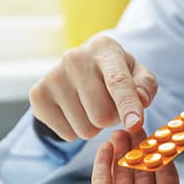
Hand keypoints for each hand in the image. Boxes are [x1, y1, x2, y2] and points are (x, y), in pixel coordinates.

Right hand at [29, 36, 157, 140]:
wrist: (78, 68)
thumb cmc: (115, 72)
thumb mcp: (137, 74)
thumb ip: (146, 87)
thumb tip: (140, 101)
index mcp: (104, 48)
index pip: (118, 81)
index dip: (127, 105)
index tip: (134, 124)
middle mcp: (75, 58)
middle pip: (102, 115)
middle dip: (112, 119)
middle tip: (110, 107)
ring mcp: (52, 76)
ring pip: (85, 129)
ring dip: (94, 127)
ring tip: (92, 108)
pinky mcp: (38, 95)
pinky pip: (67, 135)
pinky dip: (76, 131)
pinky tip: (75, 112)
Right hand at [77, 129, 183, 183]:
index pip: (168, 174)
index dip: (165, 153)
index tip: (161, 133)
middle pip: (144, 172)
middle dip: (140, 148)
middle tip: (137, 126)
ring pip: (123, 173)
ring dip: (123, 151)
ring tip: (121, 130)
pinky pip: (103, 181)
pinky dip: (105, 163)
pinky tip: (107, 146)